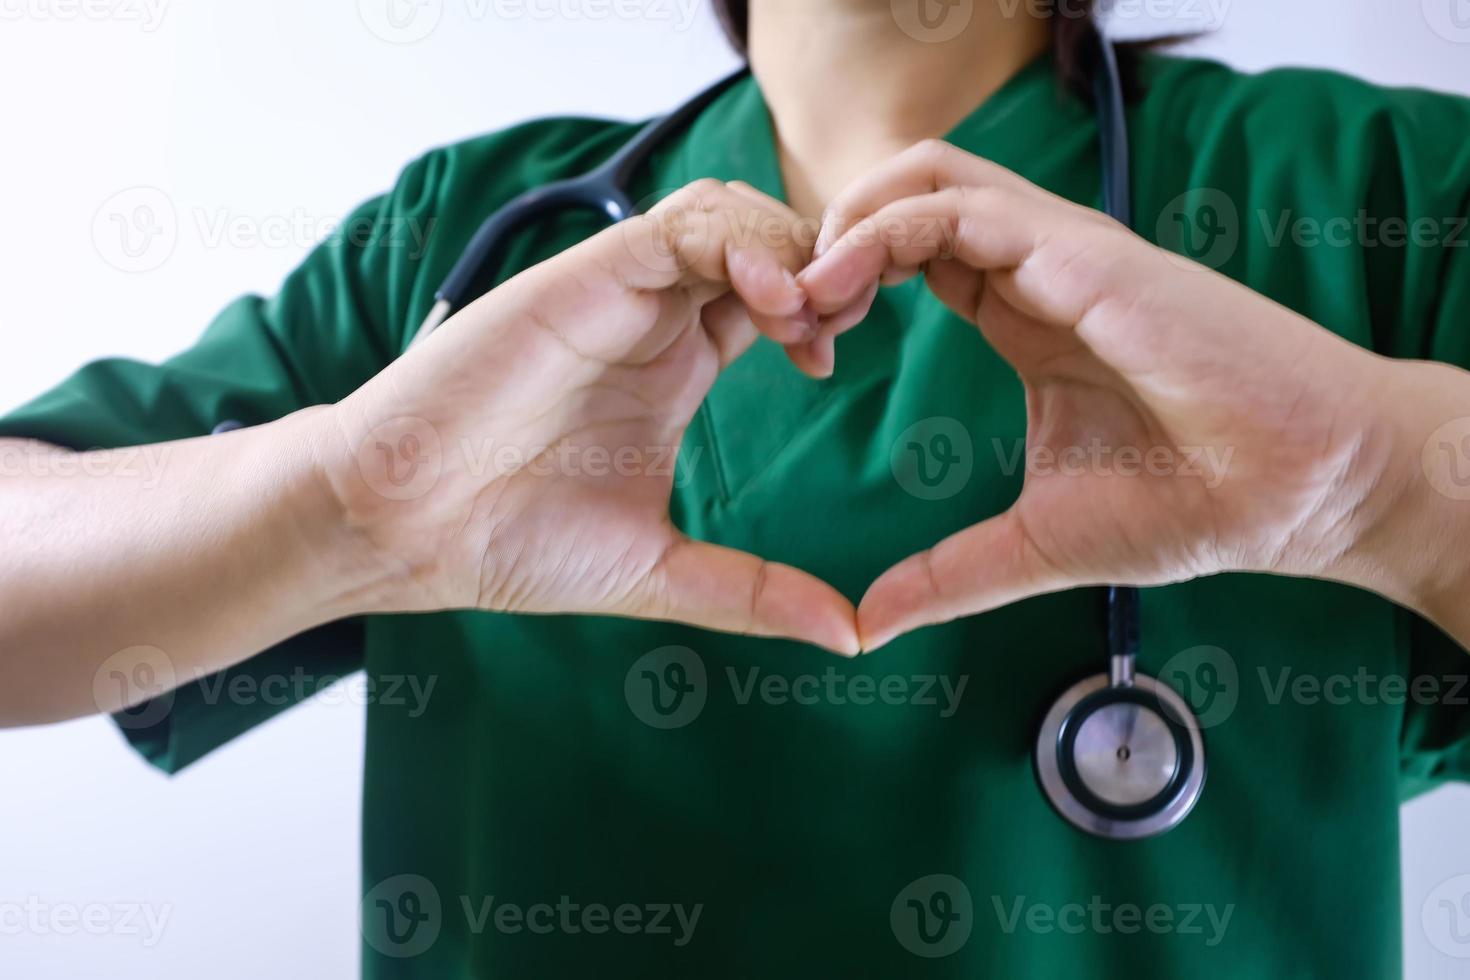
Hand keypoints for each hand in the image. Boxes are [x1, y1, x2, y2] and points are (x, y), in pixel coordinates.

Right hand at [326, 180, 870, 654]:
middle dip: (818, 263)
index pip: (772, 299)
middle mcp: (653, 320)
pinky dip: (739, 245)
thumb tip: (852, 638)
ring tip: (807, 315)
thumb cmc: (512, 543)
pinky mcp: (584, 280)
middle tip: (839, 320)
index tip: (830, 360)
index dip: (820, 309)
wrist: (405, 527)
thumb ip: (754, 593)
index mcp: (676, 369)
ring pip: (727, 216)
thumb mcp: (660, 572)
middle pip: (762, 241)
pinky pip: (679, 227)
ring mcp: (619, 295)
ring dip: (785, 247)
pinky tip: (770, 300)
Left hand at [798, 141, 1411, 651]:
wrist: (1298, 493)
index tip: (802, 348)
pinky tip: (840, 289)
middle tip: (780, 315)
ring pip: (926, 176)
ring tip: (800, 298)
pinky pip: (961, 204)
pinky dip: (884, 229)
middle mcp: (1038, 267)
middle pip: (906, 198)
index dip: (843, 283)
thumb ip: (948, 575)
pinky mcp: (1082, 253)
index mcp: (1026, 312)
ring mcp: (1060, 251)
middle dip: (828, 241)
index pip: (913, 253)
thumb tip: (869, 624)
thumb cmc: (1192, 505)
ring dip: (845, 223)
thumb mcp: (1037, 544)